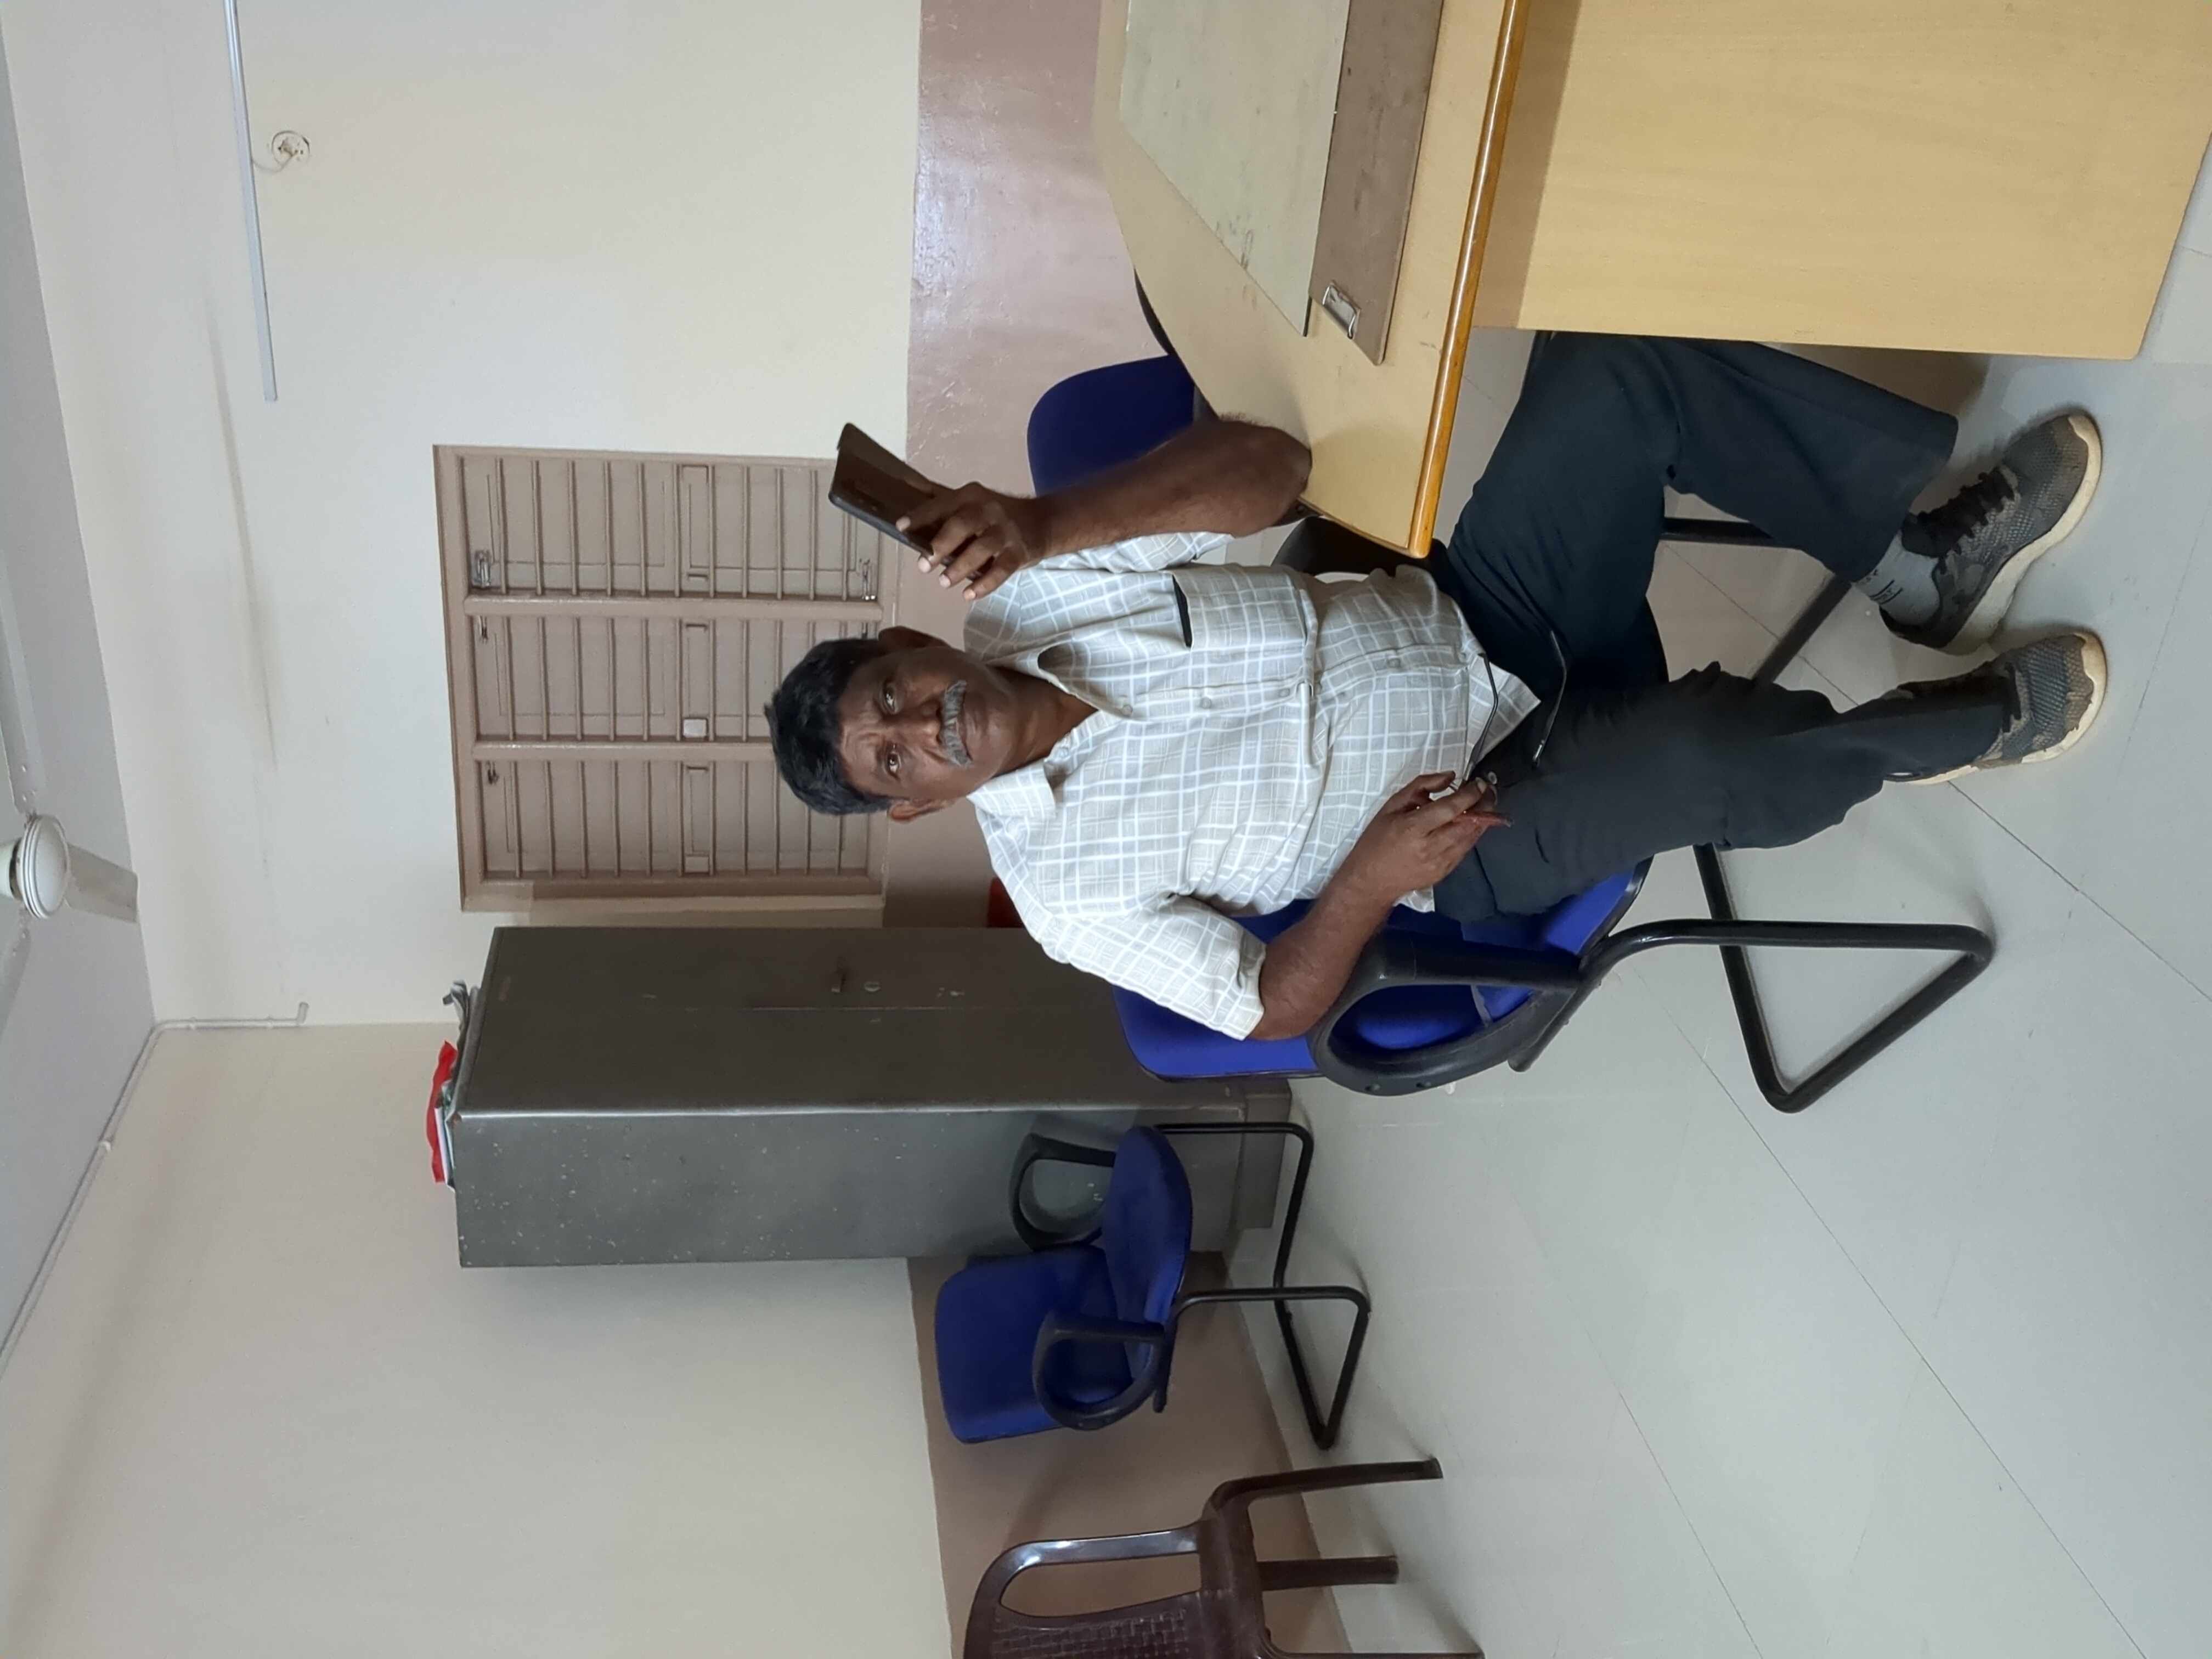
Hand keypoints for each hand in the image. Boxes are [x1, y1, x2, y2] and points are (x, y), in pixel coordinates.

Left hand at [898, 483, 1051, 601]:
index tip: (901, 527)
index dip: (921, 515)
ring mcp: (1005, 532)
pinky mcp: (1019, 552)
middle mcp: (988, 510)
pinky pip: (1001, 569)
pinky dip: (985, 584)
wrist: (1043, 521)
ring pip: (982, 548)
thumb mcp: (970, 500)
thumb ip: (939, 497)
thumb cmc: (996, 514)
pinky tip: (969, 595)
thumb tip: (903, 484)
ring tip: (944, 582)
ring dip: (960, 567)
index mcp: (971, 496)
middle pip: (962, 524)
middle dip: (941, 545)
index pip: (943, 503)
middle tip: (923, 565)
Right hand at [1336, 773, 1508, 906]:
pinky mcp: (1444, 872)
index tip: (1478, 783)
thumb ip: (1420, 787)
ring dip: (1482, 819)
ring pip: (1471, 838)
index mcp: (1412, 828)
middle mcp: (1429, 847)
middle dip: (1484, 805)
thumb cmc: (1377, 840)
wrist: (1371, 881)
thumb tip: (1449, 777)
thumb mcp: (1392, 806)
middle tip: (1487, 791)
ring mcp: (1439, 863)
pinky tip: (1471, 823)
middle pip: (1468, 824)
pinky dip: (1472, 834)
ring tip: (1484, 803)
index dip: (1469, 794)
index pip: (1450, 809)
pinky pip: (1465, 849)